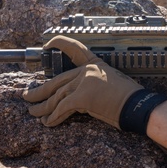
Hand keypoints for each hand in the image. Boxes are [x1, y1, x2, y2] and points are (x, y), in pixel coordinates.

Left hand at [23, 36, 143, 127]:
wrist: (138, 106)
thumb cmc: (128, 98)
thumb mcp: (109, 84)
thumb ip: (89, 86)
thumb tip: (72, 98)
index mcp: (94, 64)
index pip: (74, 47)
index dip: (58, 44)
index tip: (47, 45)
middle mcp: (87, 70)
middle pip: (57, 82)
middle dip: (39, 91)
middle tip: (27, 96)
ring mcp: (84, 82)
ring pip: (56, 96)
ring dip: (43, 108)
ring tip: (34, 113)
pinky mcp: (83, 96)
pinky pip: (62, 108)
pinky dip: (54, 118)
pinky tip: (48, 123)